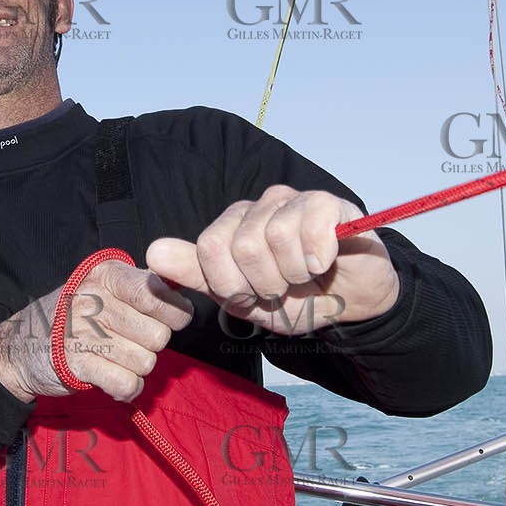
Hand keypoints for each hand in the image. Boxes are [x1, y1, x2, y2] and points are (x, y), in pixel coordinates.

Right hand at [0, 259, 193, 403]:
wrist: (18, 347)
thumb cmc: (72, 316)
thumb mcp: (102, 287)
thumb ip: (142, 285)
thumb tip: (183, 285)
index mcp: (105, 275)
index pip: (157, 293)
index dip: (173, 313)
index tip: (164, 319)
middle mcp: (94, 299)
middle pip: (158, 335)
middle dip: (150, 345)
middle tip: (128, 342)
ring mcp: (83, 332)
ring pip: (146, 362)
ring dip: (136, 368)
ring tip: (115, 359)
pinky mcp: (76, 364)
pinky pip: (127, 384)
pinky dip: (125, 388)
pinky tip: (112, 378)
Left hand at [144, 185, 399, 336]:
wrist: (352, 304)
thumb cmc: (297, 300)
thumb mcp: (242, 300)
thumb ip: (197, 275)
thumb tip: (153, 251)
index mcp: (230, 228)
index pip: (208, 248)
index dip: (232, 285)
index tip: (252, 297)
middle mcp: (256, 208)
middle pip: (241, 245)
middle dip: (265, 284)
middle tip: (284, 289)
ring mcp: (291, 201)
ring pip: (275, 235)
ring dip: (295, 274)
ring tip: (305, 278)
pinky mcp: (327, 202)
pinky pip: (312, 221)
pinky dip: (318, 254)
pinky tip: (324, 262)